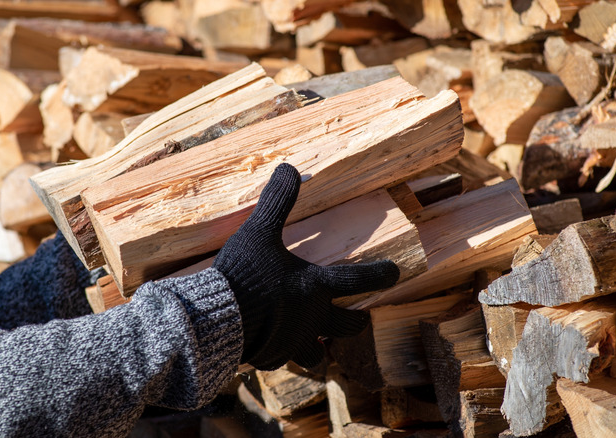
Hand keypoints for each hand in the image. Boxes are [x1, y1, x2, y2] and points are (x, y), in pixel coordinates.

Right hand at [213, 163, 399, 369]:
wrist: (219, 319)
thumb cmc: (244, 274)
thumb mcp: (259, 232)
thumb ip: (277, 201)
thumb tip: (289, 168)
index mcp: (315, 286)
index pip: (358, 279)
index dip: (380, 274)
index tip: (396, 272)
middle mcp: (312, 318)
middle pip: (348, 327)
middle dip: (357, 323)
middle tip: (360, 319)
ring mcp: (293, 342)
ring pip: (318, 354)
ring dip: (320, 347)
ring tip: (316, 341)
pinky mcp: (271, 357)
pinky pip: (281, 359)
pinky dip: (280, 353)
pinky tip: (270, 346)